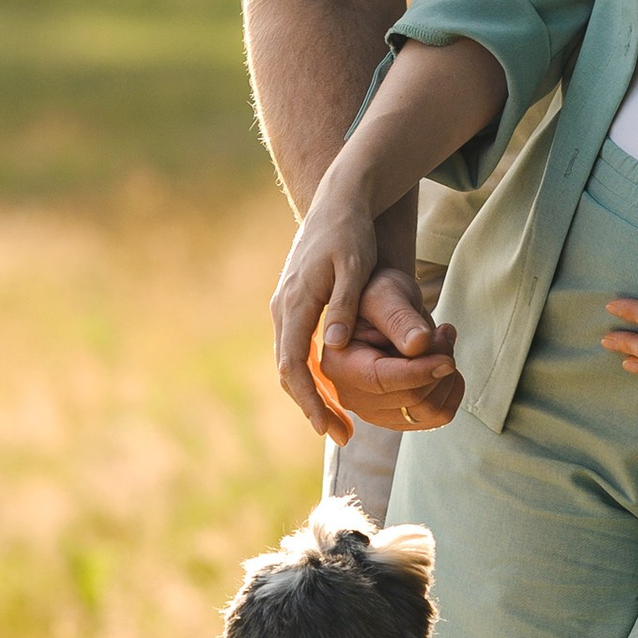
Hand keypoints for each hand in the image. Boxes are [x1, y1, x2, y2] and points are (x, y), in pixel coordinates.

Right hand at [271, 176, 388, 440]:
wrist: (338, 200)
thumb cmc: (351, 231)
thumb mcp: (353, 266)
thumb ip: (346, 305)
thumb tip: (334, 347)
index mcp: (295, 303)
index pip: (294, 365)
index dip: (310, 399)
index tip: (328, 427)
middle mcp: (283, 309)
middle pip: (289, 370)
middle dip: (312, 406)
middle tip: (341, 436)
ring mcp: (286, 306)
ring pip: (292, 361)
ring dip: (312, 393)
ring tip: (339, 422)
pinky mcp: (296, 304)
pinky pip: (299, 348)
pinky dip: (313, 373)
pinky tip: (334, 388)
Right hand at [316, 266, 464, 436]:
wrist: (381, 306)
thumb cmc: (377, 293)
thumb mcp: (385, 294)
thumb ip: (399, 318)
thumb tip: (419, 345)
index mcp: (338, 363)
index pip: (380, 380)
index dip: (419, 372)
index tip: (448, 358)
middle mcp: (350, 394)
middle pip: (410, 399)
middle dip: (437, 366)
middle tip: (444, 333)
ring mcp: (372, 410)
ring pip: (428, 412)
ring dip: (447, 377)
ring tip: (443, 341)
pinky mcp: (395, 415)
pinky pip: (436, 417)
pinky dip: (451, 391)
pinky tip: (444, 363)